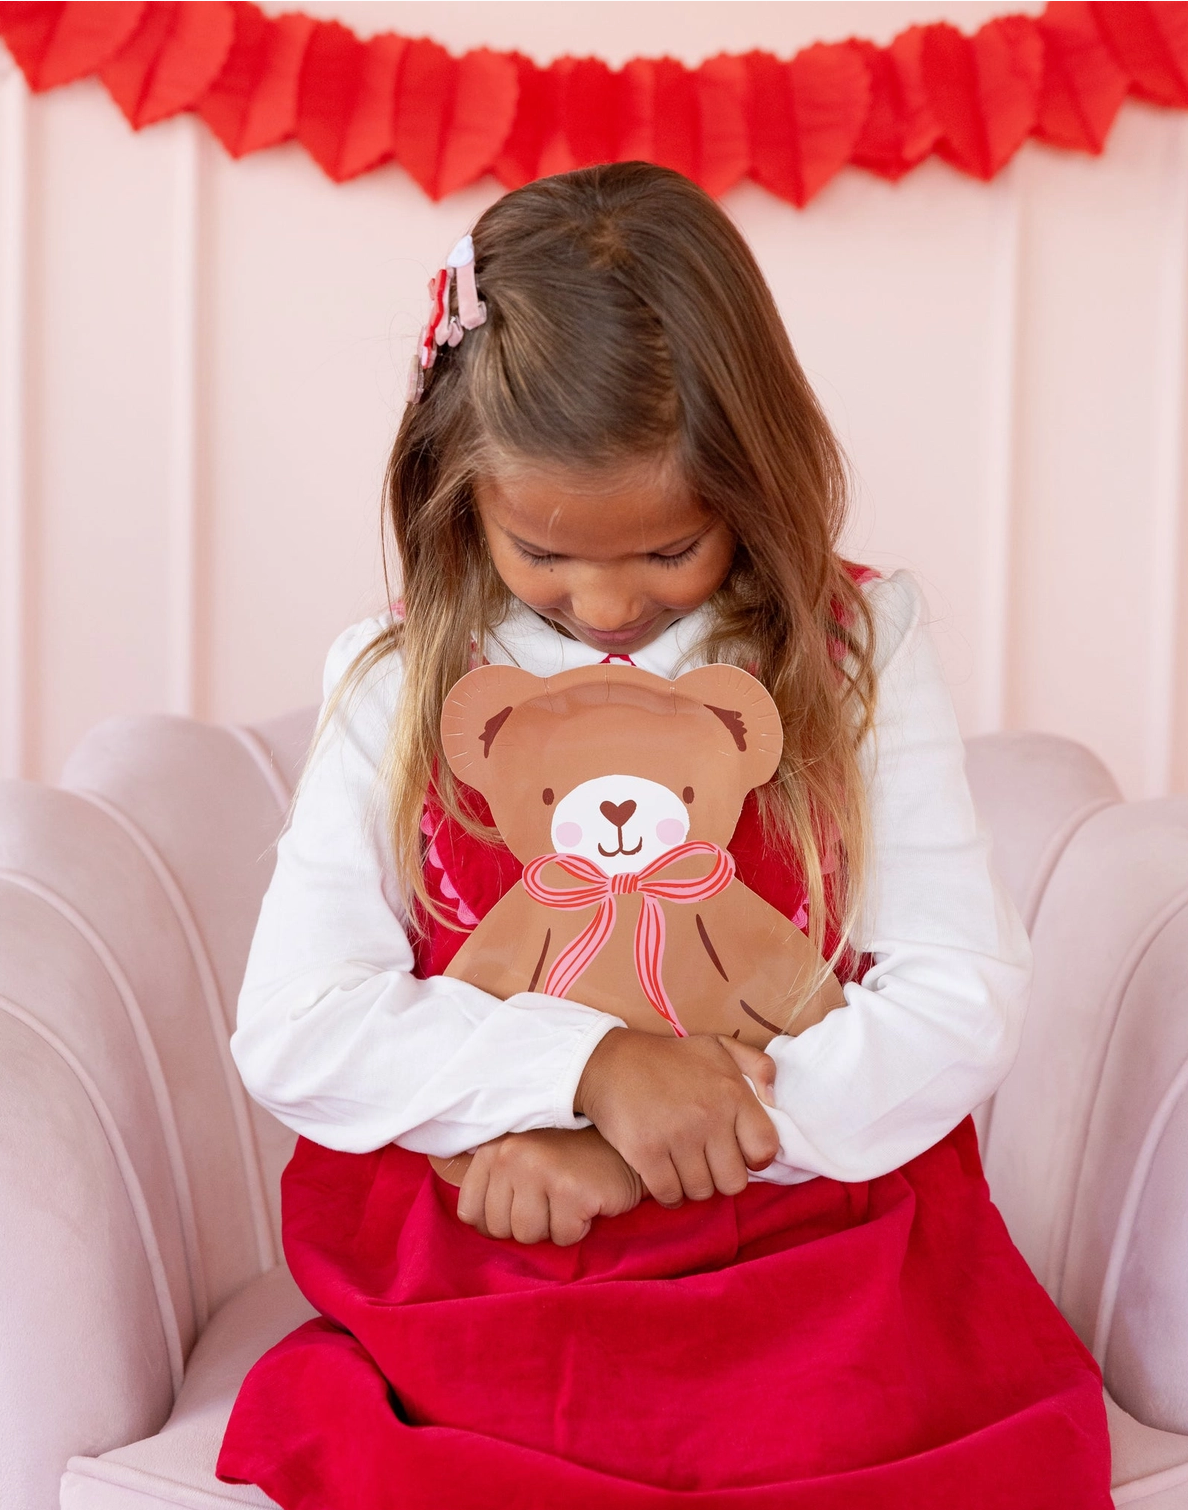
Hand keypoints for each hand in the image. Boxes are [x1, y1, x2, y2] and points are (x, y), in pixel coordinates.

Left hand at [449, 1127, 643, 1245]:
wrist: (622, 1149)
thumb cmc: (568, 1162)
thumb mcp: (521, 1160)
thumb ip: (490, 1182)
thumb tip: (466, 1219)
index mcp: (493, 1149)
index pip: (470, 1213)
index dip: (499, 1219)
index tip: (524, 1201)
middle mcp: (511, 1155)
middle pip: (500, 1229)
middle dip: (529, 1224)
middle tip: (552, 1197)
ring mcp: (540, 1170)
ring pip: (529, 1236)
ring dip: (553, 1226)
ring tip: (568, 1198)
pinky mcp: (570, 1189)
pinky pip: (563, 1237)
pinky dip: (578, 1228)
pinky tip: (586, 1202)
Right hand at [573, 1029, 779, 1207]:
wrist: (611, 1062)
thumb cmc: (670, 1059)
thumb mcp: (718, 1046)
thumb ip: (758, 1065)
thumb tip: (775, 1099)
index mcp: (732, 1093)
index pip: (764, 1149)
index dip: (753, 1157)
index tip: (736, 1152)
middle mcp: (709, 1116)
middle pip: (733, 1181)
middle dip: (721, 1177)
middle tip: (706, 1163)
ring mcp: (677, 1136)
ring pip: (702, 1192)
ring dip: (693, 1186)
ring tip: (683, 1168)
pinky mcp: (646, 1152)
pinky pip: (670, 1195)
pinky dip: (669, 1194)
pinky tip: (664, 1178)